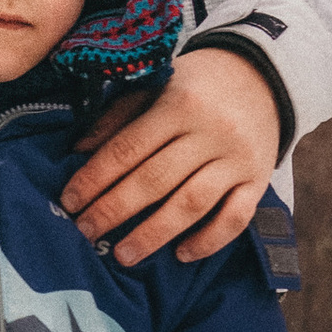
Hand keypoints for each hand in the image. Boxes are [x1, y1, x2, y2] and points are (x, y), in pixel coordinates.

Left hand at [60, 49, 283, 265]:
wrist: (262, 75)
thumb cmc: (195, 85)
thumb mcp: (155, 86)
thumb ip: (118, 116)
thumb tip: (78, 151)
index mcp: (178, 104)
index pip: (128, 148)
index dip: (95, 177)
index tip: (69, 201)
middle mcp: (210, 132)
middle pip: (155, 180)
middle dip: (115, 210)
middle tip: (86, 233)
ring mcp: (237, 159)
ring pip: (192, 203)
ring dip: (155, 234)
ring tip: (124, 255)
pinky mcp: (259, 179)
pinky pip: (236, 218)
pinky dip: (209, 240)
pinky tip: (181, 254)